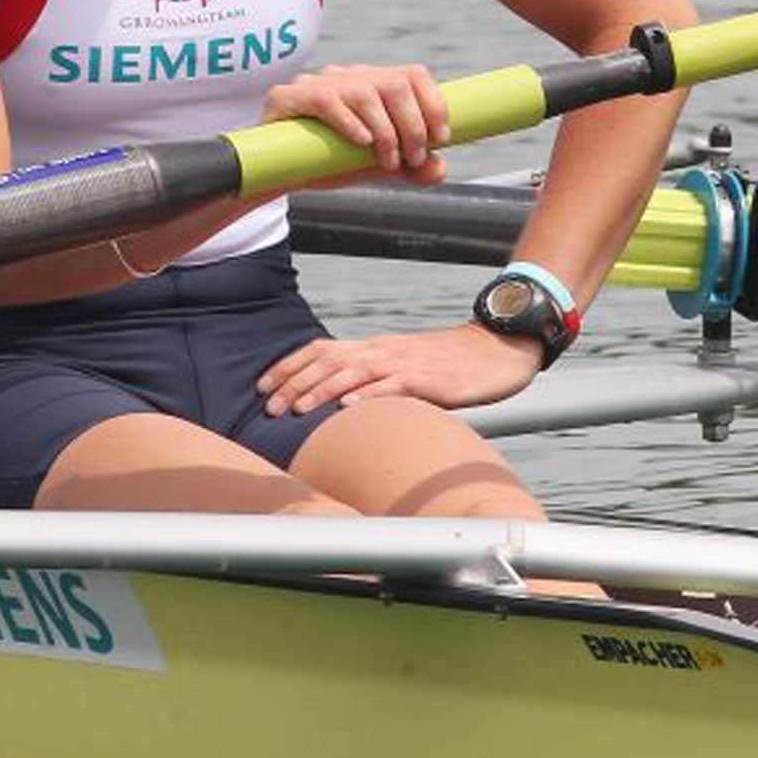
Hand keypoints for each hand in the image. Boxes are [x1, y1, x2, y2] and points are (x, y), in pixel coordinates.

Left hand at [257, 324, 543, 414]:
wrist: (496, 349)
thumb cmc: (447, 365)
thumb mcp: (402, 368)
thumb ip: (373, 380)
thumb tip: (339, 402)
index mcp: (373, 348)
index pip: (320, 351)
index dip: (288, 367)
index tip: (261, 386)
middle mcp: (382, 351)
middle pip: (328, 361)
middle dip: (294, 383)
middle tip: (268, 407)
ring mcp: (404, 363)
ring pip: (354, 371)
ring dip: (321, 390)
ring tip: (296, 409)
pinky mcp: (429, 379)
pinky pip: (394, 386)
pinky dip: (368, 395)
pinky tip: (349, 408)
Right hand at [262, 63, 448, 184]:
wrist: (277, 174)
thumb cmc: (327, 162)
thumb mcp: (375, 168)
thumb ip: (409, 168)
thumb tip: (440, 168)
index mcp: (372, 84)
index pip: (413, 75)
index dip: (433, 103)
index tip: (440, 138)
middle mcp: (347, 76)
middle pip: (394, 82)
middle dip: (412, 125)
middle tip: (412, 158)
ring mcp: (317, 82)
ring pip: (363, 92)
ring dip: (385, 131)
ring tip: (386, 161)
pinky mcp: (288, 95)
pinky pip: (325, 99)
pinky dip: (349, 121)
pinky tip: (360, 142)